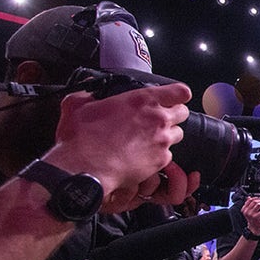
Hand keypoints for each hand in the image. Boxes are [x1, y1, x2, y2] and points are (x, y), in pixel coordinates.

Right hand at [49, 84, 195, 210]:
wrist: (85, 169)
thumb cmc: (81, 138)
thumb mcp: (77, 106)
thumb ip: (87, 94)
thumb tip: (87, 91)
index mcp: (142, 100)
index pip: (179, 91)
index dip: (178, 94)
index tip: (174, 97)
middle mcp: (157, 119)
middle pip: (183, 113)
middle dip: (174, 114)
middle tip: (159, 119)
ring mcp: (161, 141)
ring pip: (178, 134)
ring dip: (167, 135)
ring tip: (149, 139)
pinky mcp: (160, 161)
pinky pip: (168, 156)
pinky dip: (159, 156)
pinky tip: (143, 156)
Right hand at [240, 196, 259, 235]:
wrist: (253, 229)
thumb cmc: (253, 220)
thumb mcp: (249, 212)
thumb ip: (248, 205)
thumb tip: (249, 197)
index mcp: (244, 209)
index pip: (249, 200)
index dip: (256, 198)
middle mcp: (247, 211)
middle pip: (255, 201)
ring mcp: (251, 214)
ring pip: (259, 205)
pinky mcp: (256, 217)